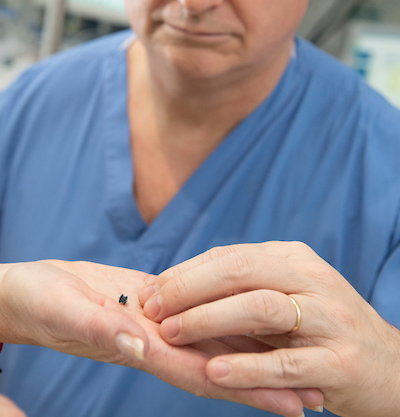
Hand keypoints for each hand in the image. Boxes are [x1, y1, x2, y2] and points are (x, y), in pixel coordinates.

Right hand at [0, 260, 318, 413]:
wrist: (32, 293)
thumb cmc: (39, 303)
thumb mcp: (65, 312)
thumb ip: (99, 329)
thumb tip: (137, 343)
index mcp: (139, 346)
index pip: (200, 372)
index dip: (245, 389)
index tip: (289, 403)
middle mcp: (158, 342)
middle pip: (220, 365)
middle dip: (266, 381)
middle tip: (316, 394)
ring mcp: (161, 325)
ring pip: (217, 342)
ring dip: (258, 356)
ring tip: (302, 368)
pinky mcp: (159, 306)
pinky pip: (203, 316)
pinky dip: (232, 324)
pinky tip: (258, 324)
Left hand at [139, 241, 399, 416]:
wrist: (388, 366)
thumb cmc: (322, 327)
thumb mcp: (289, 293)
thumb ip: (247, 285)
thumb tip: (179, 285)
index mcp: (294, 259)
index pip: (231, 255)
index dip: (186, 272)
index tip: (151, 290)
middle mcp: (313, 280)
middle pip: (242, 270)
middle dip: (190, 288)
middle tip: (153, 308)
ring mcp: (329, 319)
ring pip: (262, 308)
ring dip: (210, 320)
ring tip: (173, 333)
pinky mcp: (340, 363)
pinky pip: (287, 364)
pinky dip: (248, 367)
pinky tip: (215, 372)